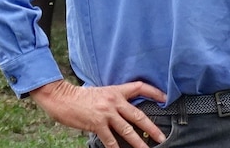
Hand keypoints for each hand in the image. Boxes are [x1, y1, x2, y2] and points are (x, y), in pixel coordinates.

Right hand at [29, 79, 166, 147]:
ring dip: (138, 142)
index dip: (154, 92)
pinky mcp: (97, 124)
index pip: (140, 87)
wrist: (63, 98)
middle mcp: (114, 101)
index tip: (166, 98)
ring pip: (127, 130)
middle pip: (138, 115)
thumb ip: (114, 100)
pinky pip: (110, 140)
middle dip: (151, 128)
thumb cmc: (81, 97)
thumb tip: (126, 110)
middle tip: (161, 138)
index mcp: (116, 91)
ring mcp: (106, 113)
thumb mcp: (101, 93)